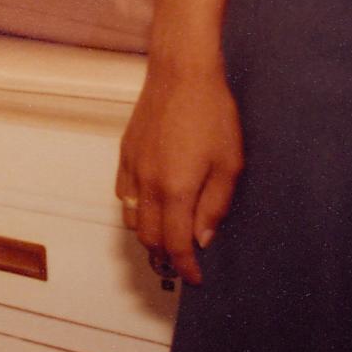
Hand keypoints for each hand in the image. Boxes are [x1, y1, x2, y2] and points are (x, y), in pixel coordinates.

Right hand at [115, 51, 242, 285]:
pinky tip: (149, 207)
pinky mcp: (125, 154)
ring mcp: (132, 168)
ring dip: (146, 236)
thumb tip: (203, 237)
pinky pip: (122, 194)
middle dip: (165, 257)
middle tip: (182, 264)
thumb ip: (215, 206)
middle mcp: (147, 184)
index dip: (186, 267)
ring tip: (165, 240)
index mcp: (175, 190)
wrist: (181, 74)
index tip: (196, 278)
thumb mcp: (230, 164)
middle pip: (148, 237)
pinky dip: (133, 210)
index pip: (176, 244)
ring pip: (130, 218)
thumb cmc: (211, 113)